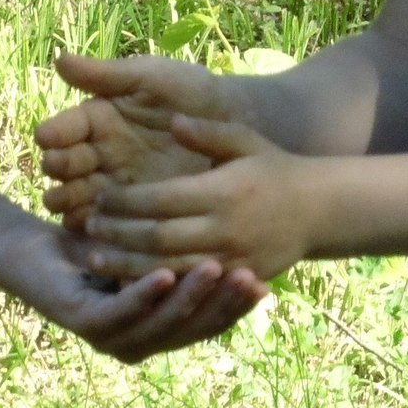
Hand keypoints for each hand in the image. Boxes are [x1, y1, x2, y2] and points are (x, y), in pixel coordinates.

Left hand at [0, 215, 268, 362]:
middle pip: (192, 328)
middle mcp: (140, 343)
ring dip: (191, 297)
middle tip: (253, 277)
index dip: (237, 306)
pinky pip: (122, 310)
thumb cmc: (95, 248)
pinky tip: (166, 273)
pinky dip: (145, 293)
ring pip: (161, 322)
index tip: (267, 281)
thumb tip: (238, 242)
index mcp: (159, 330)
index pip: (209, 323)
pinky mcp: (86, 324)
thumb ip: (186, 255)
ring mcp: (113, 338)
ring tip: (218, 268)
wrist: (31, 252)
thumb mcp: (149, 250)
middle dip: (224, 303)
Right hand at [35, 52, 247, 239]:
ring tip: (71, 205)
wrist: (237, 126)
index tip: (47, 138)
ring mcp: (115, 187)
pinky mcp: (134, 215)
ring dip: (69, 203)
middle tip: (58, 172)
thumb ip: (106, 75)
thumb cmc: (193, 93)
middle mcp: (98, 155)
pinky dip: (94, 229)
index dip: (54, 134)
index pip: (65, 129)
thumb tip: (58, 59)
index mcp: (97, 120)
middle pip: (64, 167)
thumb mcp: (150, 78)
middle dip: (58, 170)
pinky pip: (106, 225)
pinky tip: (95, 229)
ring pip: (77, 199)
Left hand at [73, 114, 315, 282]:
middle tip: (89, 226)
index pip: (161, 199)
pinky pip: (188, 286)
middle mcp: (226, 229)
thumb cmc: (274, 168)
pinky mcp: (234, 279)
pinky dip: (156, 284)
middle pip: (158, 237)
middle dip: (119, 234)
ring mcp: (232, 259)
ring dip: (128, 264)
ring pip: (169, 268)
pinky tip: (128, 280)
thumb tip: (173, 121)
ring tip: (95, 257)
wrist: (318, 210)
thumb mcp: (245, 140)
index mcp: (224, 191)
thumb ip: (208, 132)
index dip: (125, 201)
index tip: (100, 196)